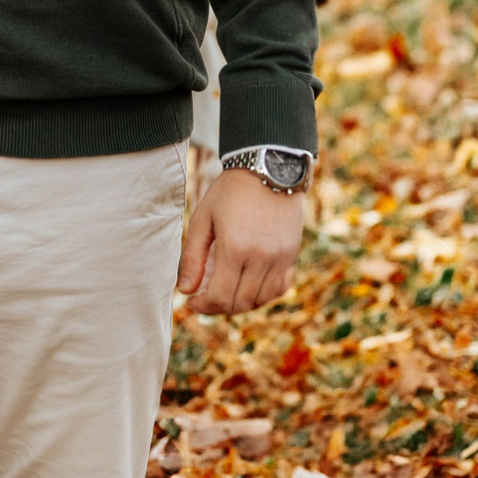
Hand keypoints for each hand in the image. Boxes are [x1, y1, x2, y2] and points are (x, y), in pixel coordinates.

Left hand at [178, 167, 305, 314]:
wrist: (268, 171)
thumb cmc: (230, 192)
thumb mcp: (203, 219)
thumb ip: (193, 257)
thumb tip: (186, 290)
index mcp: (235, 248)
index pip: (220, 297)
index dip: (203, 306)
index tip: (191, 301)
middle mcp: (261, 258)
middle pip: (240, 303)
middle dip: (218, 306)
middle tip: (205, 297)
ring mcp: (280, 259)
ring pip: (260, 299)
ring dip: (240, 302)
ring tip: (225, 290)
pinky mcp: (291, 255)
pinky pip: (279, 288)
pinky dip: (263, 294)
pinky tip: (248, 284)